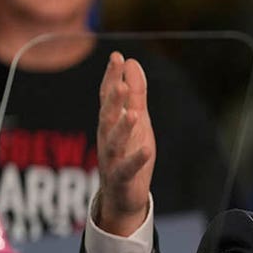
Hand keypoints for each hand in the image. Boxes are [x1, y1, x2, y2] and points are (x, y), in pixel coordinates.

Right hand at [96, 51, 154, 234]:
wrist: (122, 196)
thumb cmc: (129, 153)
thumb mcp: (136, 121)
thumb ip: (134, 94)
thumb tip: (131, 63)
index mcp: (110, 122)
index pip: (108, 96)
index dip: (112, 77)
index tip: (117, 56)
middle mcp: (107, 138)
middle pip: (107, 116)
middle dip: (113, 100)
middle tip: (120, 83)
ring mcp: (112, 158)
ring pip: (113, 142)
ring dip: (122, 128)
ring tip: (133, 114)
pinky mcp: (121, 178)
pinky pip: (127, 168)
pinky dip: (135, 159)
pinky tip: (146, 149)